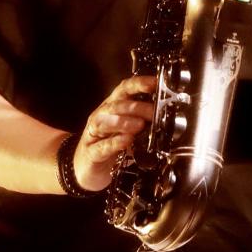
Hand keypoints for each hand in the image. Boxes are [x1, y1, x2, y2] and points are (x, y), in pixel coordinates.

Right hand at [72, 75, 155, 191]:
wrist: (86, 168)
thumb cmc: (109, 145)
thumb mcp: (129, 131)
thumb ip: (144, 123)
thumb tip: (166, 117)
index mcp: (113, 107)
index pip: (125, 89)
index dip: (140, 84)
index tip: (156, 83)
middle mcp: (102, 116)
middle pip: (116, 105)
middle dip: (136, 106)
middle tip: (153, 112)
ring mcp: (94, 134)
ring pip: (104, 121)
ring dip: (123, 121)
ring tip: (139, 125)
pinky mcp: (91, 153)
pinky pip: (101, 146)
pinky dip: (114, 143)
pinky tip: (125, 141)